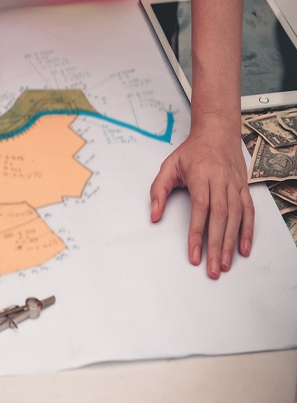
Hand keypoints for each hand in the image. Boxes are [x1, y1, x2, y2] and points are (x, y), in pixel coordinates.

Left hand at [150, 115, 253, 277]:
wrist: (218, 133)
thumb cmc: (191, 152)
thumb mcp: (168, 166)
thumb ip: (158, 191)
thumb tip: (153, 216)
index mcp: (200, 175)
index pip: (201, 208)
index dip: (197, 233)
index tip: (193, 254)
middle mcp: (221, 181)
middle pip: (220, 216)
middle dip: (216, 245)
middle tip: (213, 269)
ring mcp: (235, 185)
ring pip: (236, 217)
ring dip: (231, 243)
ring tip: (225, 265)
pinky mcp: (244, 188)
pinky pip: (248, 212)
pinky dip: (247, 231)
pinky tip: (243, 249)